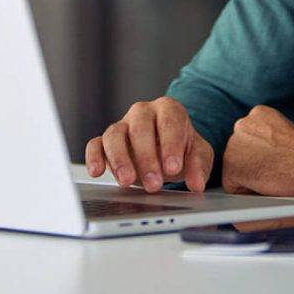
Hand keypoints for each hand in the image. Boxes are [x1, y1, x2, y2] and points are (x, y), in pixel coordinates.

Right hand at [85, 96, 214, 192]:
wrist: (166, 152)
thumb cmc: (182, 149)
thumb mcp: (199, 155)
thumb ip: (199, 165)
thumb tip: (196, 183)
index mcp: (168, 110)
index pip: (169, 121)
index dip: (171, 144)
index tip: (173, 167)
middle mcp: (142, 113)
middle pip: (140, 128)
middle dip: (146, 157)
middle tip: (154, 183)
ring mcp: (122, 125)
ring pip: (115, 135)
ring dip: (120, 159)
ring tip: (127, 182)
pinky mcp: (105, 141)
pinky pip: (95, 144)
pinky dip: (94, 157)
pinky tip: (97, 172)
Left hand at [221, 105, 293, 196]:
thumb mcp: (288, 131)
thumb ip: (272, 136)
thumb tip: (272, 148)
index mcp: (257, 114)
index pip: (249, 137)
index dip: (261, 153)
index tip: (272, 160)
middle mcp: (241, 126)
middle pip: (240, 151)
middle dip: (253, 162)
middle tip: (273, 171)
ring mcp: (233, 146)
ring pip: (235, 168)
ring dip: (250, 176)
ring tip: (272, 178)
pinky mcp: (231, 167)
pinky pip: (232, 185)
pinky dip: (247, 190)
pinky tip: (264, 186)